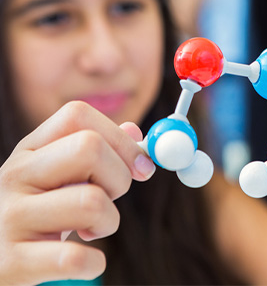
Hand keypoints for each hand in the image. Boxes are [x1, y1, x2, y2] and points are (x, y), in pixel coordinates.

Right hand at [0, 101, 154, 284]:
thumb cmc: (40, 208)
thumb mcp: (60, 172)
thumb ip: (98, 149)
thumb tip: (134, 130)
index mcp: (32, 148)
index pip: (78, 115)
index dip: (120, 139)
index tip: (142, 166)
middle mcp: (17, 174)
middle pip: (89, 148)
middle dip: (119, 177)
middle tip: (111, 197)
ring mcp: (10, 216)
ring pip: (91, 202)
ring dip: (108, 221)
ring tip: (92, 229)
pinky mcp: (11, 261)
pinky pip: (75, 258)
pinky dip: (93, 263)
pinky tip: (84, 259)